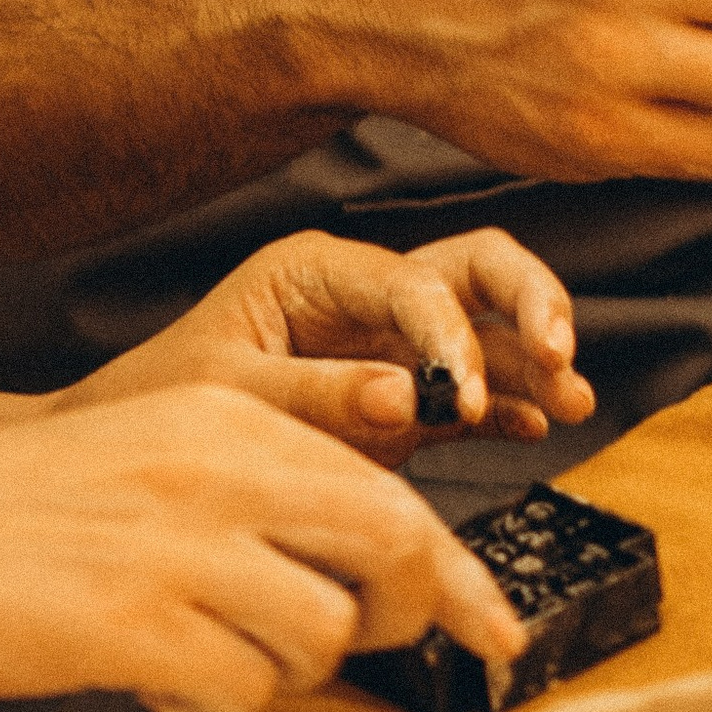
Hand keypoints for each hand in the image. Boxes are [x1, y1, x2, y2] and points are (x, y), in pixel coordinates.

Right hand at [0, 386, 521, 711]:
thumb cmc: (3, 512)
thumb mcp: (145, 459)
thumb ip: (252, 492)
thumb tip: (363, 569)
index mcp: (224, 420)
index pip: (392, 494)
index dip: (459, 575)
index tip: (497, 629)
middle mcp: (215, 471)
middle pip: (395, 551)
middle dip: (418, 619)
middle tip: (394, 653)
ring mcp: (178, 548)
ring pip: (322, 636)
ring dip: (285, 669)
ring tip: (206, 653)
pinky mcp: (135, 626)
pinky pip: (242, 693)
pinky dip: (216, 705)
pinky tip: (158, 678)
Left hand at [42, 227, 595, 462]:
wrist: (138, 441)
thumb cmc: (168, 398)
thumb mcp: (229, 394)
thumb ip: (317, 395)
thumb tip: (406, 397)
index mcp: (317, 271)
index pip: (414, 283)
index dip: (451, 336)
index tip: (461, 397)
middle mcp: (365, 296)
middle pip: (477, 270)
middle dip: (530, 302)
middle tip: (559, 353)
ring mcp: (391, 344)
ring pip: (492, 327)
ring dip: (537, 359)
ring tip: (573, 399)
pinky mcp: (404, 398)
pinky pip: (476, 390)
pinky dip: (511, 404)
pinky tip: (536, 426)